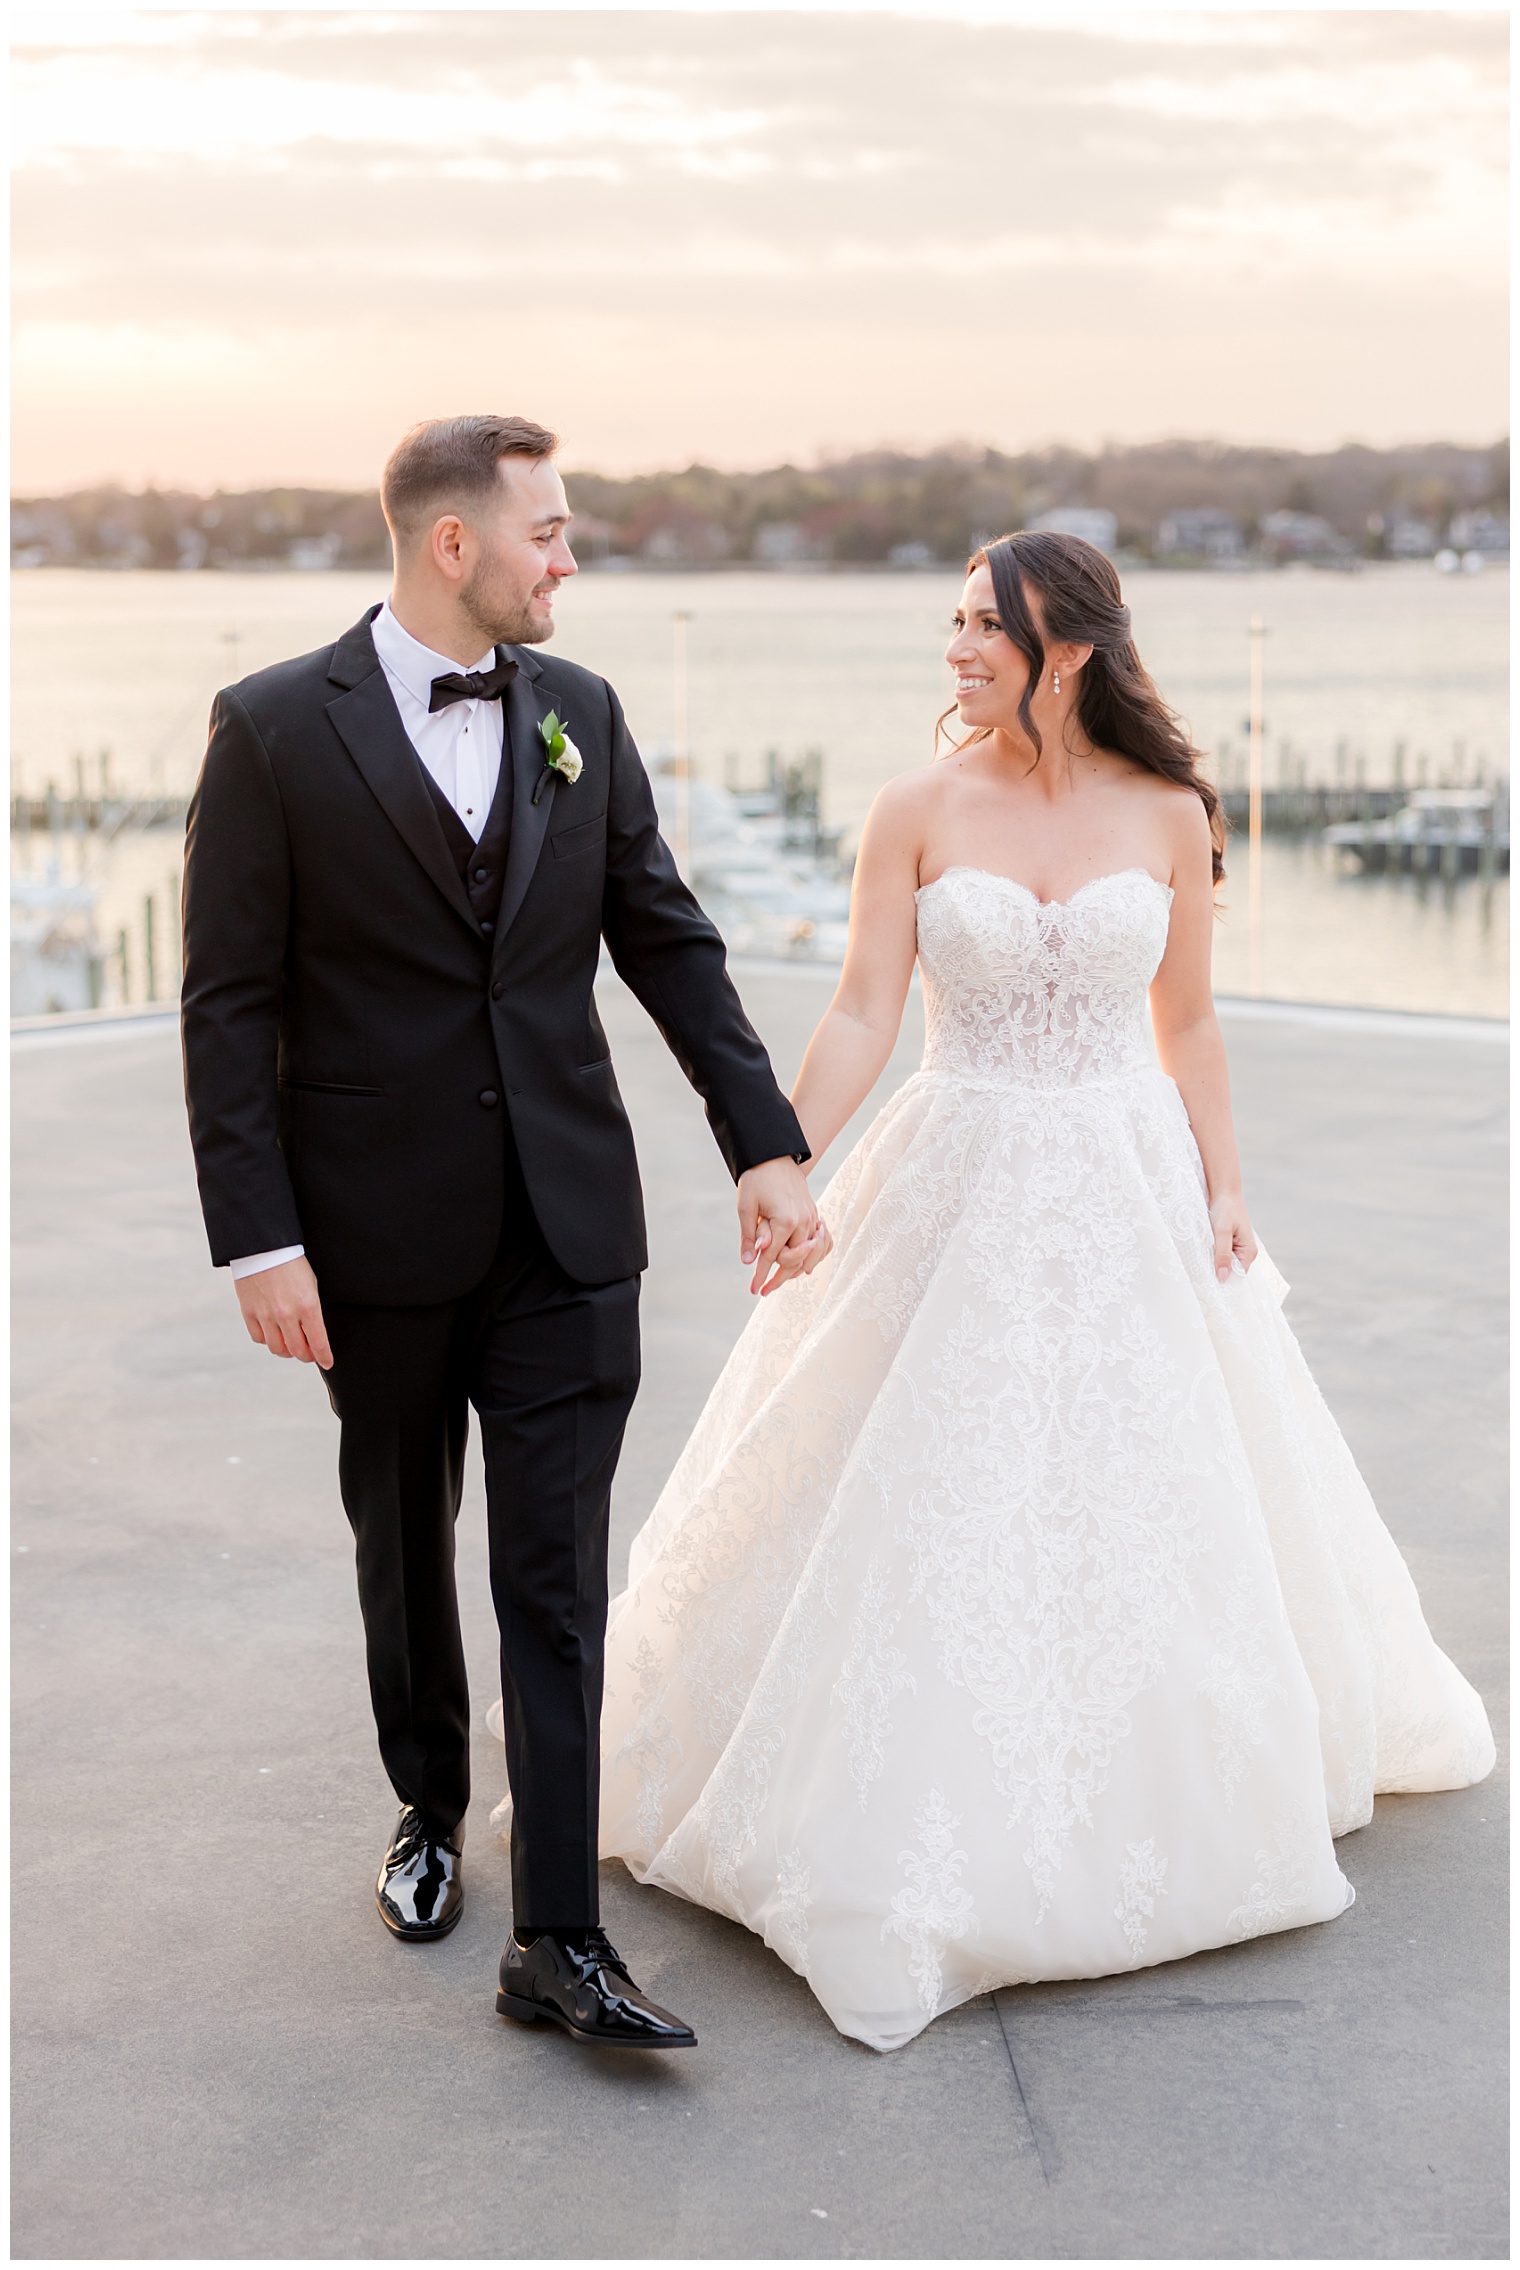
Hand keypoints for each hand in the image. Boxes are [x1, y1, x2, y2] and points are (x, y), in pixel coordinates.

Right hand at [235, 1255, 332, 1366]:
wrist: (263, 1246)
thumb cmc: (292, 1263)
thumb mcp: (311, 1284)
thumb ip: (312, 1311)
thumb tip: (314, 1333)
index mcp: (308, 1306)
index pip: (318, 1343)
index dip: (324, 1357)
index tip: (327, 1362)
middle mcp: (286, 1314)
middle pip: (297, 1351)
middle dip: (306, 1356)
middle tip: (309, 1354)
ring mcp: (266, 1315)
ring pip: (277, 1348)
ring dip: (286, 1351)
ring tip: (291, 1345)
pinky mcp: (249, 1312)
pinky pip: (259, 1338)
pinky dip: (267, 1340)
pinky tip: (273, 1333)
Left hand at [737, 1158, 831, 1296]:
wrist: (775, 1156)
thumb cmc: (757, 1179)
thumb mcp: (746, 1207)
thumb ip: (750, 1236)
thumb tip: (749, 1262)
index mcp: (785, 1221)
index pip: (773, 1257)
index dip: (762, 1275)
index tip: (754, 1291)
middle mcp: (804, 1222)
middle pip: (794, 1261)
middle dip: (779, 1278)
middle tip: (764, 1290)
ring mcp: (813, 1219)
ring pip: (810, 1255)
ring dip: (796, 1270)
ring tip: (780, 1280)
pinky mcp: (815, 1215)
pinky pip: (821, 1243)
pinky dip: (815, 1255)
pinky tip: (804, 1265)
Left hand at [1209, 1192, 1257, 1282]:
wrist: (1224, 1192)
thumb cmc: (1225, 1209)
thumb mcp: (1222, 1232)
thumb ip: (1222, 1254)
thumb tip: (1222, 1278)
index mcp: (1249, 1251)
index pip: (1238, 1275)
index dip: (1224, 1280)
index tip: (1209, 1285)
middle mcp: (1246, 1252)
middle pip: (1231, 1271)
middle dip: (1217, 1272)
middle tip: (1201, 1275)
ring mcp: (1237, 1248)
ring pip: (1224, 1263)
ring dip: (1213, 1263)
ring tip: (1200, 1264)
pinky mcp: (1229, 1243)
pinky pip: (1220, 1255)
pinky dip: (1212, 1255)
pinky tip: (1203, 1254)